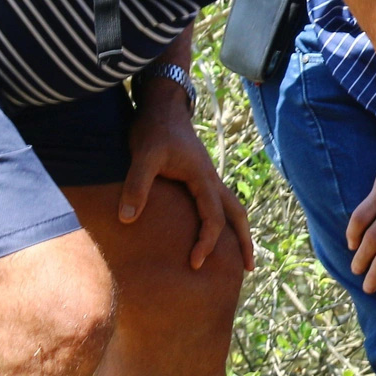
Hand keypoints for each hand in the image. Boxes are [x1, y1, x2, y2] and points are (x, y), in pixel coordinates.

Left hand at [119, 98, 254, 271]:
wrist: (162, 106)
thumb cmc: (153, 129)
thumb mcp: (143, 156)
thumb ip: (137, 185)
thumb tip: (127, 219)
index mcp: (203, 179)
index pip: (213, 218)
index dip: (206, 243)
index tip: (194, 263)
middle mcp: (211, 180)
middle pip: (238, 215)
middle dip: (244, 242)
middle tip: (248, 269)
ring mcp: (207, 178)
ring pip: (232, 208)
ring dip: (239, 232)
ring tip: (240, 256)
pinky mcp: (198, 177)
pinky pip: (219, 203)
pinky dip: (224, 220)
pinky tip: (215, 230)